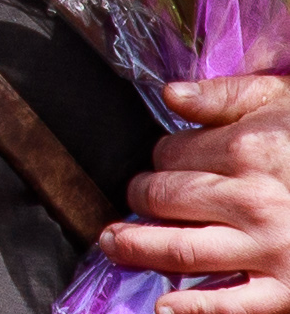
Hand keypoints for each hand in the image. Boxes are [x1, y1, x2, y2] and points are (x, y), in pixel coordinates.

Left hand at [105, 73, 289, 311]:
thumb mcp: (284, 100)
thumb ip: (225, 95)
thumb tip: (170, 96)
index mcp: (247, 150)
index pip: (169, 154)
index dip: (159, 158)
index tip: (164, 163)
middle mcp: (251, 200)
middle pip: (165, 199)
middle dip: (141, 197)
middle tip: (134, 200)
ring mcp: (270, 249)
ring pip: (180, 248)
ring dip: (138, 246)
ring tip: (115, 242)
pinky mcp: (288, 290)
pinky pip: (230, 306)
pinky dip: (192, 310)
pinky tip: (163, 307)